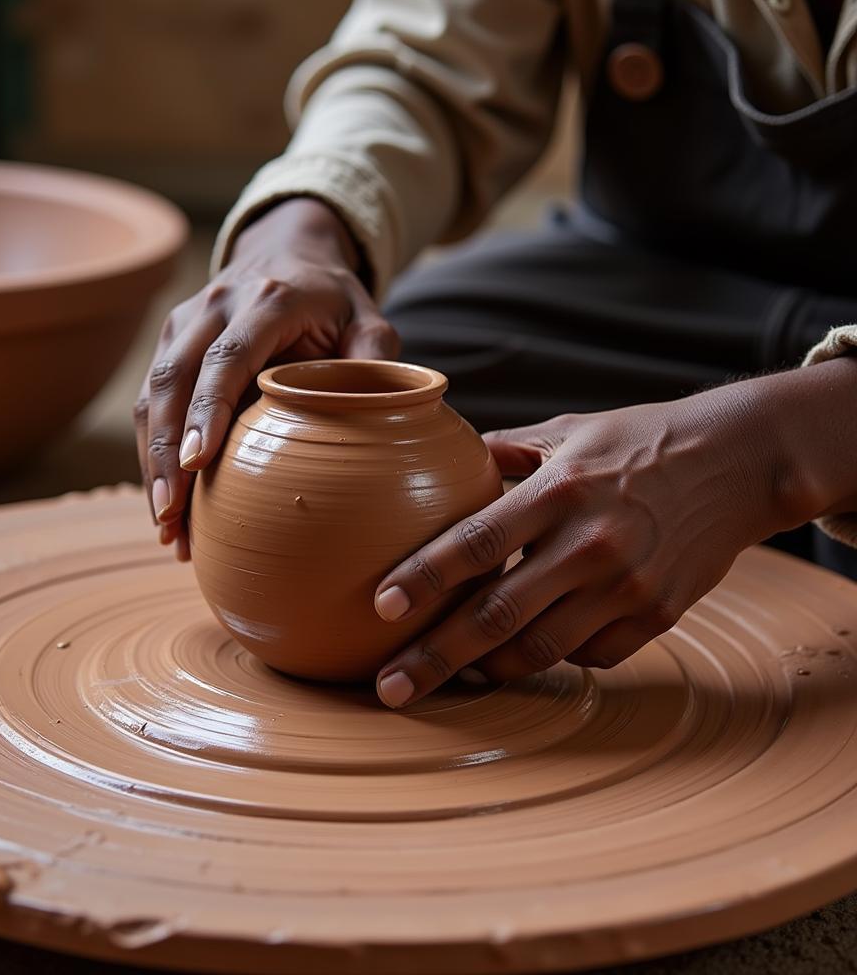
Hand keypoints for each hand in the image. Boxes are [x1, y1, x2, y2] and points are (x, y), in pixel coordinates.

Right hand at [135, 197, 397, 558]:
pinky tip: (164, 501)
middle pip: (176, 378)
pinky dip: (151, 452)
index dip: (208, 409)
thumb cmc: (334, 301)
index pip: (229, 356)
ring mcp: (184, 322)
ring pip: (152, 393)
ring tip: (166, 526)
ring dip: (152, 462)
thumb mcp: (368, 319)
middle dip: (166, 451)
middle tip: (172, 515)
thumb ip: (375, 357)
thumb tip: (378, 412)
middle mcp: (215, 305)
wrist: (288, 255)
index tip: (196, 461)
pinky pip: (149, 400)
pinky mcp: (169, 342)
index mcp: (268, 299)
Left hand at [370, 364, 856, 707]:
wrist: (736, 464)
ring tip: (447, 677)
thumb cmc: (636, 442)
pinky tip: (527, 650)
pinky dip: (552, 658)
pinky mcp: (657, 616)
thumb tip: (437, 460)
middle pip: (497, 615)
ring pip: (539, 650)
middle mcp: (591, 543)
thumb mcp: (566, 430)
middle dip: (436, 657)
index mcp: (559, 490)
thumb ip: (502, 450)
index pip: (476, 542)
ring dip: (486, 671)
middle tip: (389, 686)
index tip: (381, 607)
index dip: (424, 578)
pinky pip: (589, 657)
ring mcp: (627, 586)